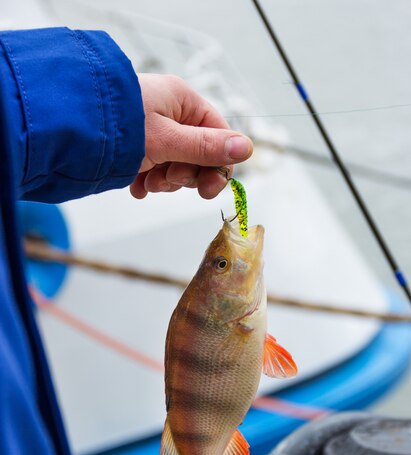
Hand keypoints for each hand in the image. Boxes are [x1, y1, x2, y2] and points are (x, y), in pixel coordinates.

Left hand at [130, 74, 252, 199]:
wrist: (67, 130)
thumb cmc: (118, 126)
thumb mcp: (167, 140)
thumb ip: (206, 147)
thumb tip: (247, 147)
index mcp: (183, 102)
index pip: (217, 135)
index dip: (217, 165)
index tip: (208, 189)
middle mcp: (169, 114)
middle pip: (197, 154)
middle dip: (185, 174)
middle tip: (169, 179)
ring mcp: (151, 132)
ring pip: (175, 165)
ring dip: (164, 180)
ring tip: (146, 181)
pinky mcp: (134, 148)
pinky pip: (153, 170)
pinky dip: (147, 182)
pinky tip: (136, 187)